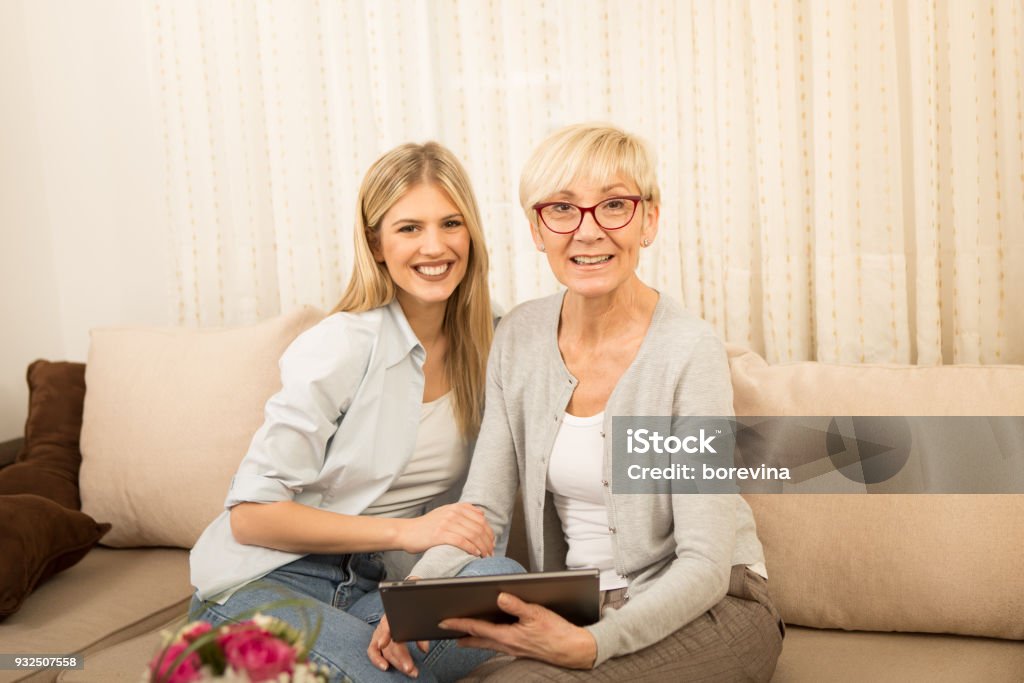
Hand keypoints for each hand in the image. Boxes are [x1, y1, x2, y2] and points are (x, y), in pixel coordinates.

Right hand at [367, 614, 429, 677]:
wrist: (404, 605)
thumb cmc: (411, 613)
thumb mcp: (418, 618)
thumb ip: (421, 634)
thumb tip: (424, 650)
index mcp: (394, 615)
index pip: (388, 626)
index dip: (385, 636)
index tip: (383, 645)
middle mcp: (384, 623)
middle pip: (389, 643)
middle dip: (400, 658)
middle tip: (411, 669)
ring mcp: (379, 631)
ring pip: (384, 650)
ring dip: (396, 662)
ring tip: (409, 670)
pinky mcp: (376, 639)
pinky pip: (372, 651)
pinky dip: (377, 660)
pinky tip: (386, 667)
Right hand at [397, 503, 494, 556]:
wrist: (407, 532)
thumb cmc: (426, 526)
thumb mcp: (445, 512)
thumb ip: (462, 511)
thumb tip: (481, 513)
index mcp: (456, 507)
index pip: (481, 519)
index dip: (489, 532)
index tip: (492, 541)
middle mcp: (452, 513)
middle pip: (479, 528)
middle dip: (488, 541)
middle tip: (491, 551)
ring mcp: (446, 523)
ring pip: (473, 535)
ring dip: (482, 547)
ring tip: (485, 555)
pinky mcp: (440, 534)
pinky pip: (462, 542)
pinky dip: (471, 549)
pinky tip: (475, 554)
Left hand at [440, 592, 597, 669]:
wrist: (573, 650)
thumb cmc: (557, 632)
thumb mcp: (537, 614)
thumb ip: (517, 605)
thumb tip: (500, 596)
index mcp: (508, 636)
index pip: (477, 629)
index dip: (459, 624)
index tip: (444, 622)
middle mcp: (508, 645)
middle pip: (478, 640)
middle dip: (462, 635)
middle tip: (446, 631)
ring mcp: (514, 649)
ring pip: (488, 644)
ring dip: (474, 639)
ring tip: (463, 635)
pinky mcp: (521, 649)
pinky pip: (498, 645)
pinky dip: (489, 640)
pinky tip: (491, 637)